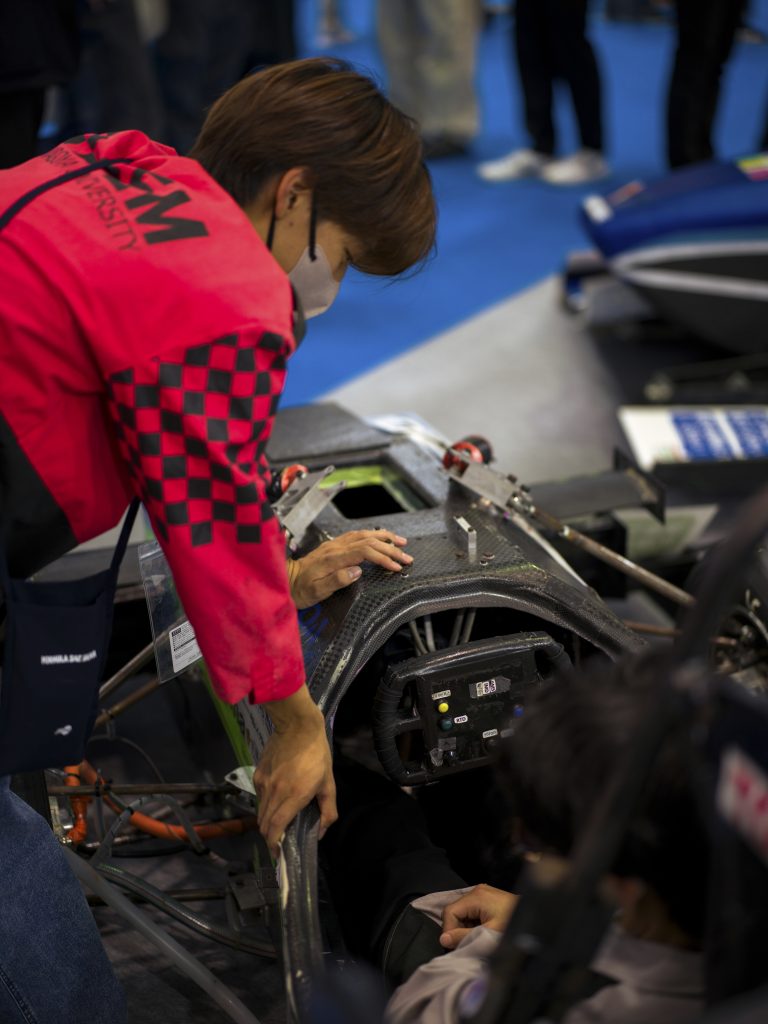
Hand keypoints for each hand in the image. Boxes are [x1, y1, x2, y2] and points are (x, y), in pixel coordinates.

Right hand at [253, 686, 336, 855]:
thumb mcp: (329, 782)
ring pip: (259, 812)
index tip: (278, 853)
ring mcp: (264, 783)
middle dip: (270, 837)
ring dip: (266, 823)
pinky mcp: (258, 774)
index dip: (274, 844)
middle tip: (279, 841)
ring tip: (277, 824)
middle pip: (264, 824)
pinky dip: (264, 806)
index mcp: (294, 795)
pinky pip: (258, 797)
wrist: (297, 725)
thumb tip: (322, 831)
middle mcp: (275, 792)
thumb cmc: (317, 754)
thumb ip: (328, 810)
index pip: (276, 827)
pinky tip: (275, 802)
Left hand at [288, 530, 412, 608]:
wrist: (285, 581)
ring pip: (364, 534)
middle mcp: (335, 547)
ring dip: (384, 537)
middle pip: (368, 541)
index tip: (396, 566)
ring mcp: (334, 544)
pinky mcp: (333, 545)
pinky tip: (380, 538)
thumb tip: (358, 571)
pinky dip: (372, 535)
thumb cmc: (300, 590)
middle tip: (407, 557)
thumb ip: (337, 580)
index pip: (364, 551)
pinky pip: (357, 535)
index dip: (383, 557)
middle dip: (390, 548)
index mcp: (333, 558)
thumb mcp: (316, 592)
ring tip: (401, 542)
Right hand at [440, 884, 517, 948]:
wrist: (535, 917)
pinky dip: (472, 923)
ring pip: (463, 911)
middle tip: (465, 944)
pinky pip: (471, 910)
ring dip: (464, 927)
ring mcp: (483, 892)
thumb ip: (464, 936)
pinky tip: (481, 931)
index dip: (448, 930)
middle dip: (456, 929)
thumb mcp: (487, 934)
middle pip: (455, 910)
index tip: (454, 946)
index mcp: (476, 896)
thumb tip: (443, 940)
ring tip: (475, 938)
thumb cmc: (512, 926)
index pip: (450, 912)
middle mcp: (477, 890)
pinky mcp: (488, 898)